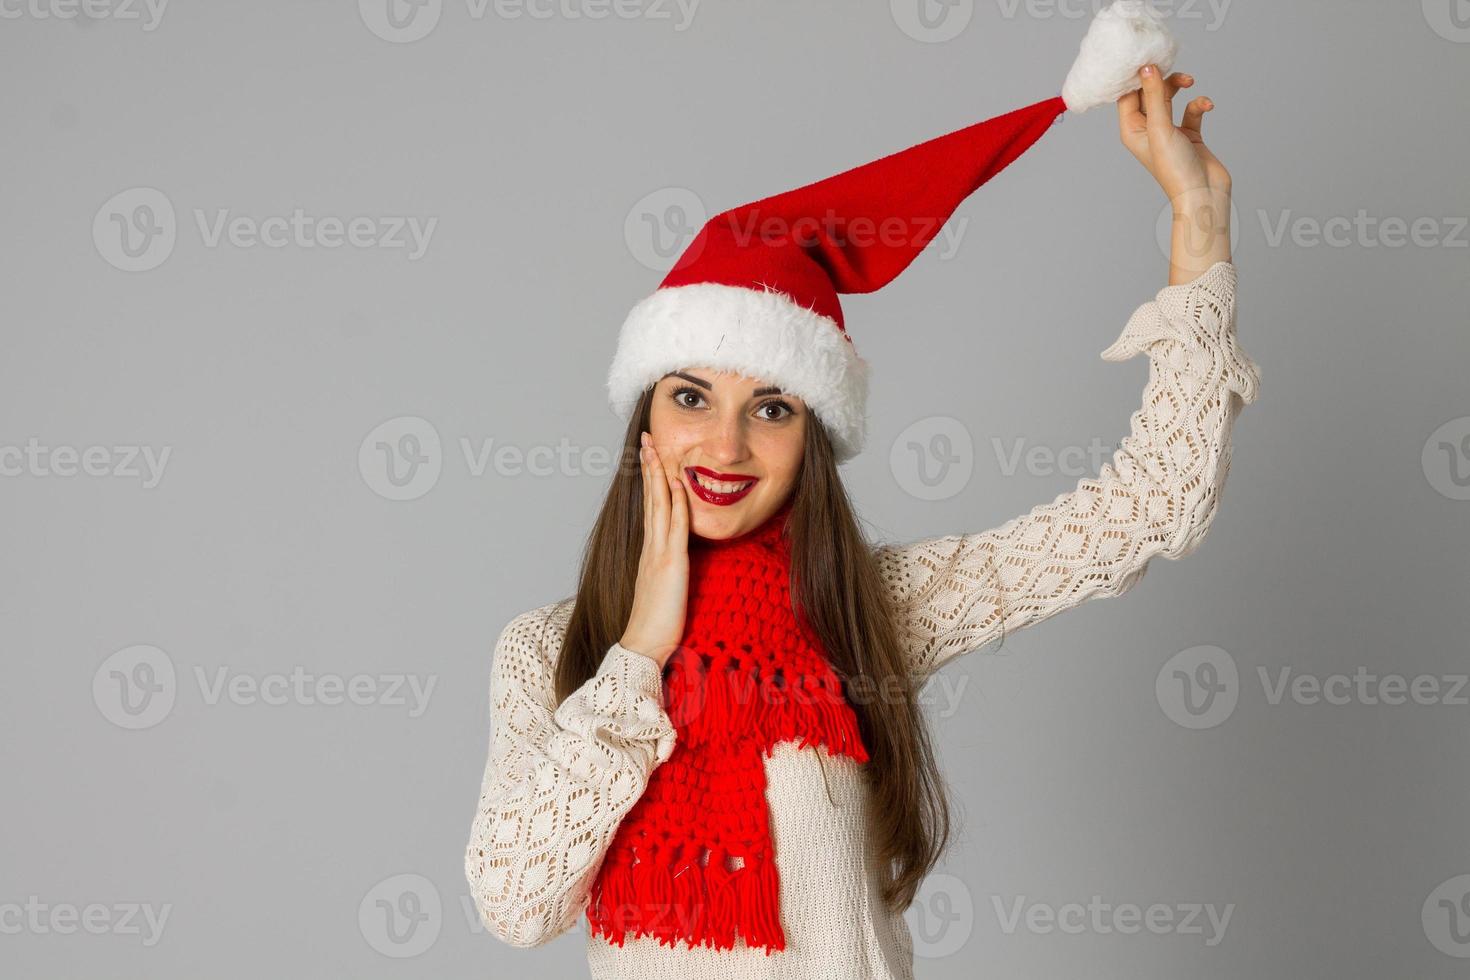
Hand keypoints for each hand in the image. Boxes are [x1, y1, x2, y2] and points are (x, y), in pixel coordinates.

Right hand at [619, 430, 690, 668]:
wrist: (644, 646)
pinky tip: (677, 483)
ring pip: (659, 504)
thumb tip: (674, 563)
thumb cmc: (655, 625)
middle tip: (647, 439)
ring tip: (656, 448)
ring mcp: (658, 553)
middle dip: (650, 466)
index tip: (650, 457)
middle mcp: (650, 547)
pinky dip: (675, 502)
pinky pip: (674, 525)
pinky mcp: (670, 563)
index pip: (650, 507)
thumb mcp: (663, 590)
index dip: (650, 480)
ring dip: (659, 474)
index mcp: (649, 551)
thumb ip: (666, 572)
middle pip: (650, 497)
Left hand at [1117, 65, 1230, 200]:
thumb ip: (1155, 96)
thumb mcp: (1160, 128)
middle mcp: (1147, 129)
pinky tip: (1206, 105)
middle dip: (1161, 78)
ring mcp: (1168, 131)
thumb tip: (1147, 68)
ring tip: (1190, 82)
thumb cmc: (1175, 169)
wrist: (1204, 194)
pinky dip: (1198, 104)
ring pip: (1170, 97)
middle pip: (1149, 93)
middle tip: (1172, 67)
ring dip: (1180, 86)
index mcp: (1132, 130)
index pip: (1127, 96)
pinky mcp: (1189, 133)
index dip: (1134, 76)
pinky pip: (1191, 110)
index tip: (1146, 57)